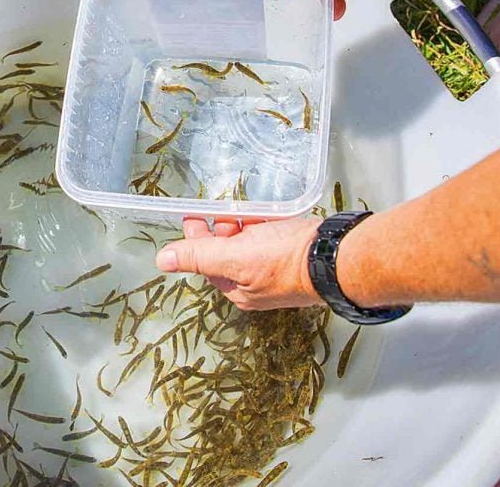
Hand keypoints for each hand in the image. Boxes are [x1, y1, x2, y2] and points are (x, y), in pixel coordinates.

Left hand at [155, 217, 322, 309]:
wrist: (338, 257)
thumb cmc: (286, 259)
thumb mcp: (234, 256)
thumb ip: (198, 256)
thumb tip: (161, 261)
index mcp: (238, 289)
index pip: (207, 262)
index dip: (196, 238)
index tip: (191, 216)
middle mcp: (256, 285)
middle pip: (227, 254)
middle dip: (220, 231)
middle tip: (216, 210)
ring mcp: (278, 272)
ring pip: (250, 246)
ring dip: (242, 226)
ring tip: (243, 211)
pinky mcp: (296, 257)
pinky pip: (271, 241)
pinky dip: (264, 227)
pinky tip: (267, 216)